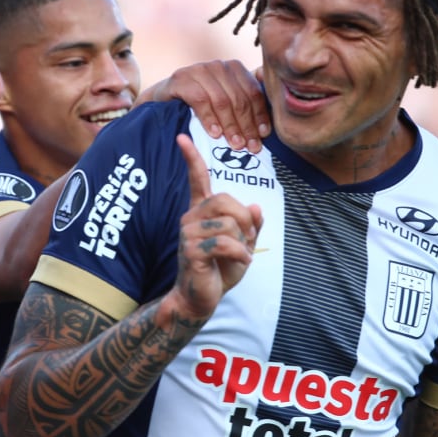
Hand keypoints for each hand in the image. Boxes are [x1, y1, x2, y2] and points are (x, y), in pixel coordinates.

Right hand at [137, 60, 269, 152]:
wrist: (164, 102)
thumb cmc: (199, 106)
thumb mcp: (224, 103)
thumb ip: (245, 106)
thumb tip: (270, 124)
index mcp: (234, 69)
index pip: (253, 92)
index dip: (260, 115)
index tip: (263, 136)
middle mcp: (218, 66)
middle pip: (239, 98)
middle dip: (246, 125)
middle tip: (250, 147)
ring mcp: (198, 70)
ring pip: (222, 100)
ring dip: (230, 125)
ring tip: (234, 145)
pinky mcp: (181, 79)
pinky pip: (200, 100)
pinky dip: (209, 119)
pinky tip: (214, 134)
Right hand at [167, 134, 262, 320]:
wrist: (200, 298)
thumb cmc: (220, 269)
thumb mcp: (243, 245)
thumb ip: (251, 226)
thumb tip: (256, 206)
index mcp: (201, 211)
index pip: (197, 179)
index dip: (191, 158)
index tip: (181, 138)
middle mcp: (191, 217)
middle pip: (226, 200)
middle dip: (245, 219)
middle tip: (247, 238)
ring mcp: (188, 233)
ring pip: (228, 224)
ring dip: (243, 241)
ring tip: (239, 255)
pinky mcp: (191, 250)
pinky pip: (225, 243)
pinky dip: (241, 253)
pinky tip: (241, 261)